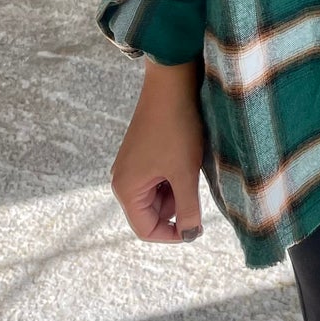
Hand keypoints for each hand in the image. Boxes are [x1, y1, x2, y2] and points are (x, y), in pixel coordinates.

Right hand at [110, 69, 205, 243]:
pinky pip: (158, 178)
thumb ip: (187, 210)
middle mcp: (122, 180)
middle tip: (195, 186)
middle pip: (151, 213)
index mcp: (126, 189)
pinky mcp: (141, 154)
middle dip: (176, 208)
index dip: (172, 234)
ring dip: (177, 190)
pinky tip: (187, 159)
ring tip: (191, 168)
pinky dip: (174, 176)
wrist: (172, 84)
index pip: (146, 230)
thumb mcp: (185, 173)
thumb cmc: (176, 129)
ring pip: (158, 195)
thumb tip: (190, 236)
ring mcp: (131, 166)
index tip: (197, 226)